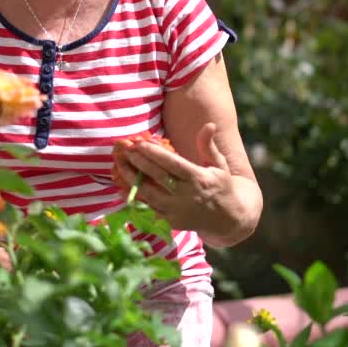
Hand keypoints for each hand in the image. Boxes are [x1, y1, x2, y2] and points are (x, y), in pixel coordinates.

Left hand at [112, 122, 240, 236]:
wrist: (227, 219)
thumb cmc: (221, 186)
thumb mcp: (219, 165)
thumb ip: (208, 145)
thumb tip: (209, 124)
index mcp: (198, 178)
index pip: (171, 163)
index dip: (153, 153)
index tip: (139, 142)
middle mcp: (186, 195)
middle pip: (156, 176)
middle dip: (138, 162)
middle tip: (125, 150)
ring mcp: (177, 210)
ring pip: (148, 193)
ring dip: (131, 178)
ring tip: (120, 165)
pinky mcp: (170, 221)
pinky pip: (148, 208)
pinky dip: (134, 197)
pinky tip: (121, 187)